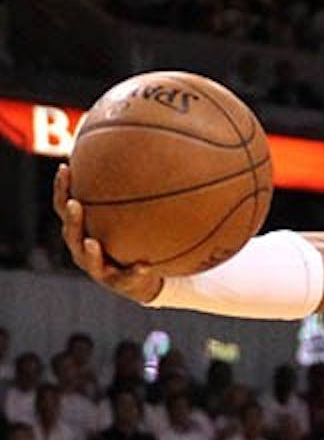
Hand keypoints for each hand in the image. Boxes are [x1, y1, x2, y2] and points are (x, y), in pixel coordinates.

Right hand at [53, 163, 163, 302]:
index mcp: (82, 230)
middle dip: (72, 218)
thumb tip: (142, 156)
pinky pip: (127, 276)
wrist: (142, 280)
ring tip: (91, 242)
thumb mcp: (128, 217)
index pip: (65, 206)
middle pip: (70, 232)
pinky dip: (135, 270)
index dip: (62, 189)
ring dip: (89, 250)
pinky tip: (145, 265)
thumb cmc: (130, 241)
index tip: (65, 169)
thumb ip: (130, 193)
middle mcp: (84, 248)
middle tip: (74, 204)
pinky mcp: (119, 283)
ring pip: (88, 259)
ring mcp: (99, 268)